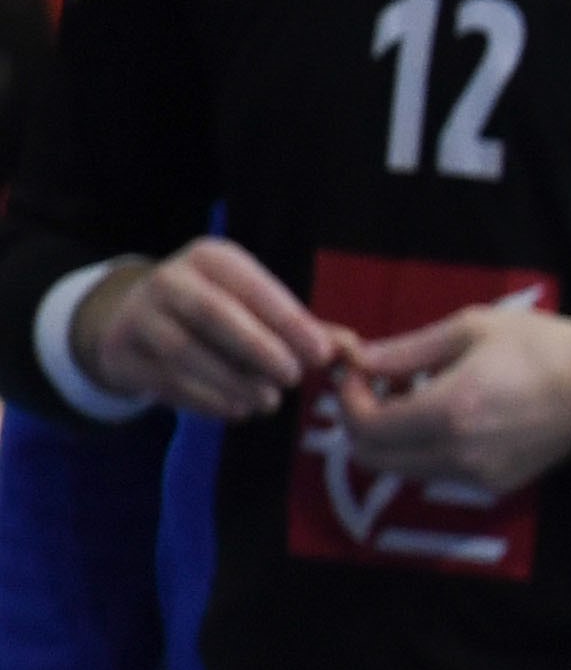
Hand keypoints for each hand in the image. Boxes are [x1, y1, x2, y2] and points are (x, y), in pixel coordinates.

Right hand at [71, 241, 343, 419]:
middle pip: (213, 313)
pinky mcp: (120, 353)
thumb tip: (352, 351)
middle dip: (258, 349)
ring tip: (267, 402)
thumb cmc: (219, 314)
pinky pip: (164, 380)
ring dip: (231, 381)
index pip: (254, 287)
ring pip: (184, 350)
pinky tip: (235, 410)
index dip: (290, 321)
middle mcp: (169, 279)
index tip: (321, 355)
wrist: (134, 322)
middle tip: (292, 379)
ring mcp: (138, 315)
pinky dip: (204, 399)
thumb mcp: (257, 308)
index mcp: (212, 259)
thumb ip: (305, 329)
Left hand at [328, 302, 570, 490]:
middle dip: (361, 424)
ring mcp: (478, 475)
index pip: (366, 425)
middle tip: (376, 391)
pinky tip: (450, 419)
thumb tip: (359, 360)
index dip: (347, 399)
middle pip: (373, 458)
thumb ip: (406, 349)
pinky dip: (426, 449)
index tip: (358, 374)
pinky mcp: (496, 485)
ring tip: (415, 401)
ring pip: (402, 469)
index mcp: (449, 409)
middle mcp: (459, 452)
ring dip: (393, 439)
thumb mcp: (470, 328)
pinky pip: (438, 472)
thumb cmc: (542, 346)